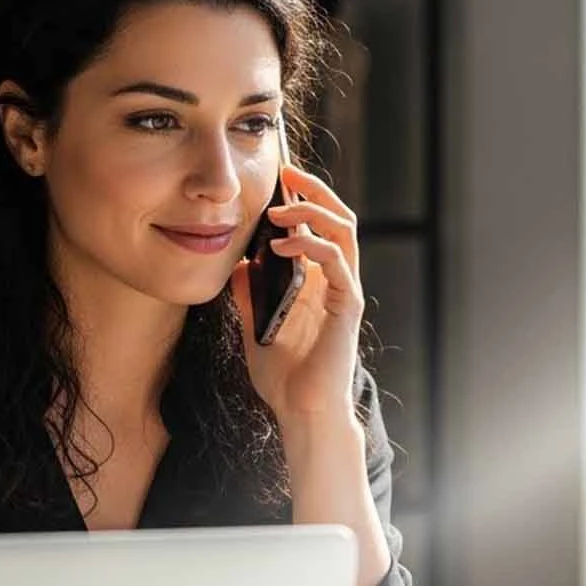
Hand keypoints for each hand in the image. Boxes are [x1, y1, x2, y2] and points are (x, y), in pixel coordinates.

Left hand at [228, 163, 363, 428]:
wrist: (302, 412)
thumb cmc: (285, 378)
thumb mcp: (255, 326)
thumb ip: (250, 295)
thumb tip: (237, 263)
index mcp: (320, 284)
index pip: (322, 227)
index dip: (305, 199)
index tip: (280, 179)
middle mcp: (338, 282)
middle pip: (340, 219)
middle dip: (315, 191)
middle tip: (287, 173)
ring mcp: (346, 293)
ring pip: (344, 232)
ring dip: (313, 212)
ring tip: (280, 210)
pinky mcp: (347, 307)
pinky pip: (337, 263)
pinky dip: (311, 246)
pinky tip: (282, 246)